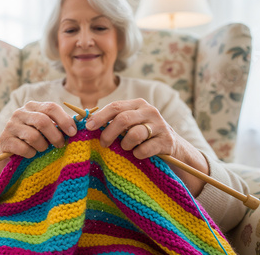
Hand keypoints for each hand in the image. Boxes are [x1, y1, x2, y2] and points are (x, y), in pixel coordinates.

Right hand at [0, 101, 76, 188]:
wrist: (10, 150)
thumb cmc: (34, 138)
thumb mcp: (45, 127)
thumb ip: (59, 123)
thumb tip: (82, 121)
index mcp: (32, 106)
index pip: (51, 107)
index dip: (64, 120)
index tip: (73, 132)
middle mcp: (20, 113)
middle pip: (43, 121)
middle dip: (55, 136)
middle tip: (60, 145)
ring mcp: (10, 126)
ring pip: (34, 137)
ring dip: (42, 147)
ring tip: (42, 149)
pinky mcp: (5, 140)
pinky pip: (24, 149)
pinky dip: (31, 154)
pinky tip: (30, 154)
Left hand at [85, 98, 207, 195]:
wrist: (171, 145)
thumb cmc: (142, 134)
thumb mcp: (130, 123)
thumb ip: (113, 120)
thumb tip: (87, 123)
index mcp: (137, 104)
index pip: (115, 107)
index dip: (100, 117)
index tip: (89, 127)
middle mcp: (149, 111)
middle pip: (123, 119)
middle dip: (109, 133)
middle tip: (103, 143)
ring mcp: (160, 125)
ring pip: (134, 134)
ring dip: (124, 144)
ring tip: (125, 148)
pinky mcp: (167, 141)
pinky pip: (145, 149)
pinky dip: (137, 154)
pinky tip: (137, 154)